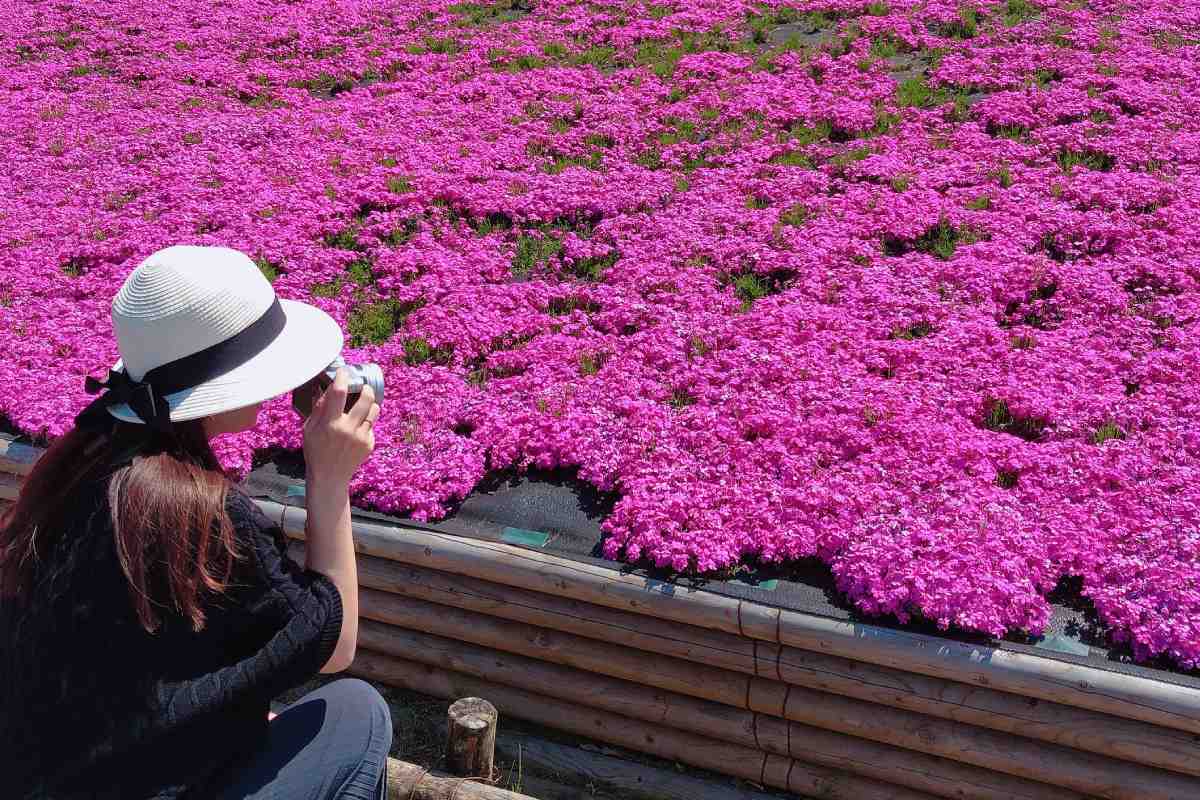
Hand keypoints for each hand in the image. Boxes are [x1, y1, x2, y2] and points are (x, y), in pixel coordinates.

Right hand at [301, 367, 379, 487]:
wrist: (330, 477)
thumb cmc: (316, 451)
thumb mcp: (310, 429)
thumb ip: (319, 408)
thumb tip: (326, 388)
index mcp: (331, 423)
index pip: (338, 392)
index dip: (342, 377)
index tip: (344, 372)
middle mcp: (349, 429)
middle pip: (366, 398)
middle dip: (366, 388)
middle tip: (363, 387)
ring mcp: (361, 437)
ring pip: (374, 410)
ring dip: (370, 404)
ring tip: (363, 405)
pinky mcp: (369, 444)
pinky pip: (372, 426)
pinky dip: (366, 423)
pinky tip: (356, 430)